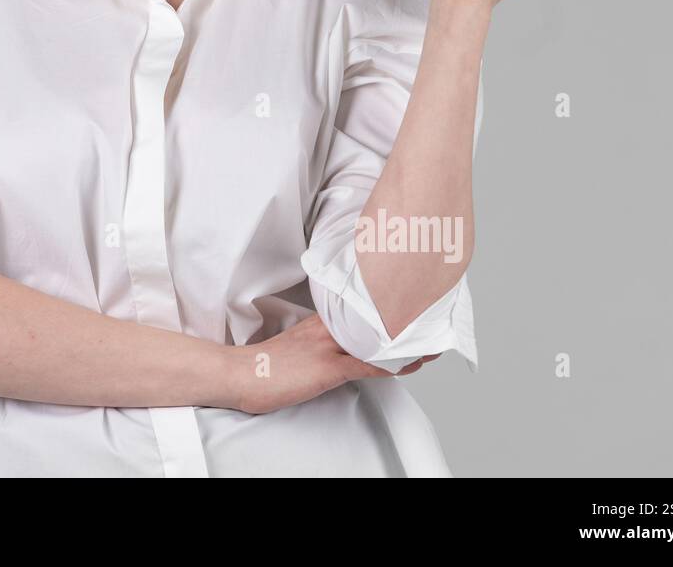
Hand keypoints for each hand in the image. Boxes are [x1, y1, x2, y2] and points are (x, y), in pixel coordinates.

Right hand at [225, 312, 439, 415]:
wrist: (241, 373)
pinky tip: (410, 364)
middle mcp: (327, 326)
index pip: (361, 306)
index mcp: (321, 319)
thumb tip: (346, 344)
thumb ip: (323, 339)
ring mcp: (328, 345)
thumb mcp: (299, 344)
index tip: (409, 299)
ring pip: (376, 338)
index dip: (388, 305)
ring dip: (406, 341)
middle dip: (404, 316)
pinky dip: (392, 365)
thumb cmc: (267, 365)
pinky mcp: (327, 367)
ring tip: (431, 339)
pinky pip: (367, 364)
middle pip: (374, 316)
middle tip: (431, 313)